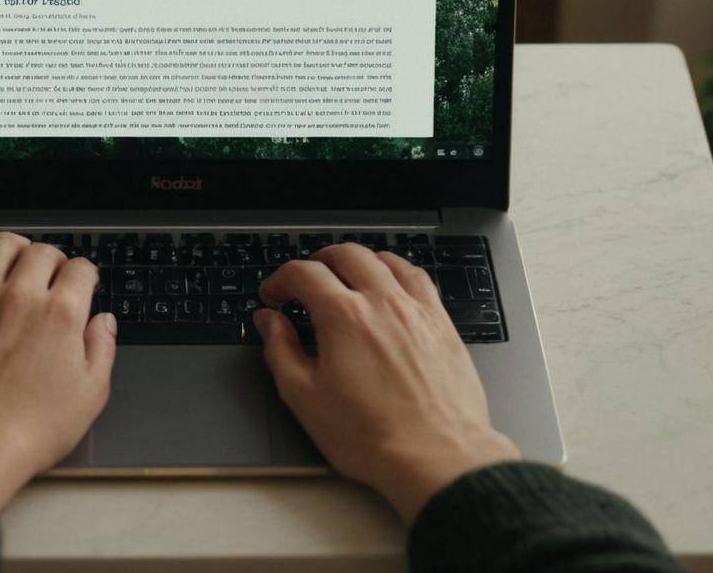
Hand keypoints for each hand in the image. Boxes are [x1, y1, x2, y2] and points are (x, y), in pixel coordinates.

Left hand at [0, 232, 115, 511]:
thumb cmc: (30, 430)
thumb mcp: (90, 395)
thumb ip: (102, 349)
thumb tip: (104, 323)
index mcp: (60, 315)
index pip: (80, 268)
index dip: (85, 275)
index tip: (81, 285)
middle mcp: (19, 297)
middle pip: (41, 251)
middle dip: (53, 260)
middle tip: (50, 277)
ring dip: (13, 250)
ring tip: (15, 263)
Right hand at [254, 244, 519, 521]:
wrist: (436, 458)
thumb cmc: (373, 437)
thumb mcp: (305, 398)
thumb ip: (281, 351)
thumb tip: (269, 322)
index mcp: (344, 317)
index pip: (304, 273)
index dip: (279, 280)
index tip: (274, 296)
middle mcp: (382, 302)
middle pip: (346, 254)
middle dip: (317, 260)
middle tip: (305, 280)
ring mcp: (417, 310)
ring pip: (385, 259)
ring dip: (358, 261)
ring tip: (346, 275)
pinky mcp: (442, 324)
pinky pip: (420, 278)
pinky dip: (398, 271)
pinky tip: (392, 284)